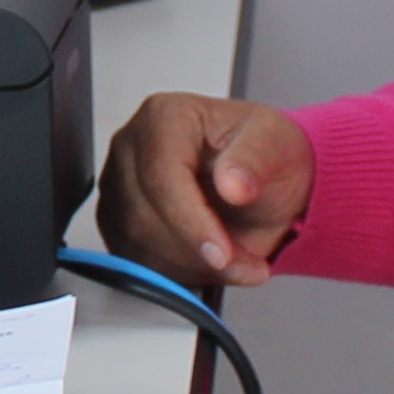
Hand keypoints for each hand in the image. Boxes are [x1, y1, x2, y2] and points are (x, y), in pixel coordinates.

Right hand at [95, 92, 315, 291]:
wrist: (259, 179)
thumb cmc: (263, 153)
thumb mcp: (276, 145)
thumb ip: (255, 160)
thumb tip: (232, 185)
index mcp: (163, 117)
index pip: (161, 177)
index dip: (190, 222)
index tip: (222, 252)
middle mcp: (131, 148)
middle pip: (144, 217)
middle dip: (197, 252)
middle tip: (244, 262)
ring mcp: (118, 186)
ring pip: (137, 246)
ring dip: (191, 268)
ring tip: (237, 262)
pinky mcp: (116, 221)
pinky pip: (136, 263)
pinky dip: (178, 275)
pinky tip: (210, 263)